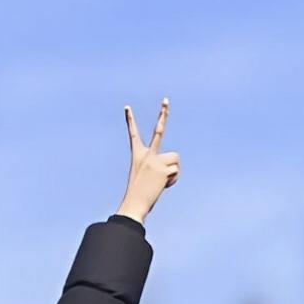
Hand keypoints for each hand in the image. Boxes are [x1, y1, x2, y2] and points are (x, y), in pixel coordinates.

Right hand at [118, 98, 179, 222]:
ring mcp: (156, 160)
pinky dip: (173, 179)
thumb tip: (173, 169)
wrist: (135, 203)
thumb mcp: (147, 177)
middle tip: (166, 99)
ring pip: (175, 159)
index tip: (127, 107)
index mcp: (138, 155)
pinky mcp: (164, 168)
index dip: (130, 121)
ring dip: (172, 171)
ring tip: (161, 181)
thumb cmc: (139, 194)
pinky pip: (176, 170)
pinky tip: (163, 185)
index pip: (133, 135)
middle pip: (158, 130)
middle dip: (163, 114)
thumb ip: (159, 168)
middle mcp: (147, 154)